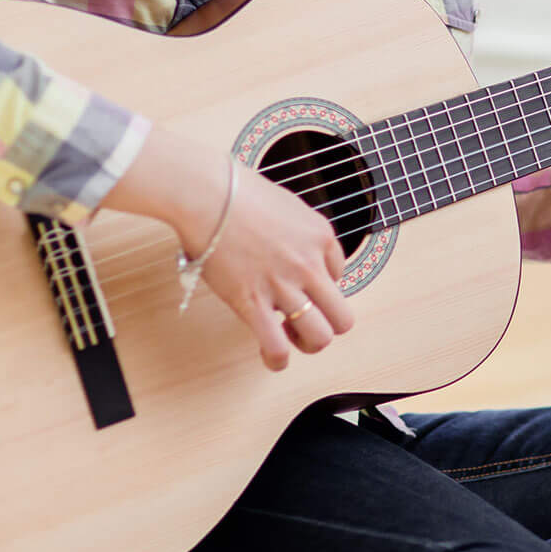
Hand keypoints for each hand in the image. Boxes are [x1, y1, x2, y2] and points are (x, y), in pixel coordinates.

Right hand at [104, 131, 354, 369]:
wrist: (208, 194)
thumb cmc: (237, 192)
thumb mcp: (287, 205)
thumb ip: (298, 230)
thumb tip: (291, 248)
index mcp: (321, 238)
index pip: (340, 274)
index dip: (321, 284)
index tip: (300, 282)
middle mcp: (310, 266)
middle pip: (343, 317)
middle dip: (328, 325)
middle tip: (307, 320)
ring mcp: (284, 286)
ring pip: (319, 337)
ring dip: (307, 344)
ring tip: (289, 337)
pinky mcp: (252, 302)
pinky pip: (276, 346)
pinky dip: (277, 359)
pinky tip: (271, 357)